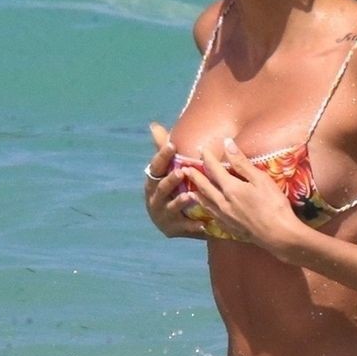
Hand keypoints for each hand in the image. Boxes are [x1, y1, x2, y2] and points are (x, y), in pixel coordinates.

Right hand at [143, 122, 214, 240]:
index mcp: (153, 181)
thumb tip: (153, 125)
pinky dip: (192, 226)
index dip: (162, 156)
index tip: (172, 145)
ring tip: (191, 197)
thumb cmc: (171, 188)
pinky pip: (184, 227)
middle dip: (170, 180)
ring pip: (171, 207)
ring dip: (181, 202)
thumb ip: (163, 149)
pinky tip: (203, 224)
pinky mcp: (172, 230)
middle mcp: (154, 198)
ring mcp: (162, 215)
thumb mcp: (168, 169)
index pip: (156, 166)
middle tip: (182, 172)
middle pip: (161, 187)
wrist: (171, 221)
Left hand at [179, 138, 306, 258]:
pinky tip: (207, 212)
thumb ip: (242, 163)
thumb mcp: (260, 179)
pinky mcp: (230, 228)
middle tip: (185, 169)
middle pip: (205, 187)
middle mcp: (223, 202)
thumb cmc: (273, 204)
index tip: (201, 149)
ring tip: (190, 190)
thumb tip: (227, 144)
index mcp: (230, 188)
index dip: (208, 158)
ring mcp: (225, 217)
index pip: (215, 169)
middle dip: (195, 176)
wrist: (277, 234)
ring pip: (206, 203)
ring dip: (197, 194)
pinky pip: (212, 217)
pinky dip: (206, 211)